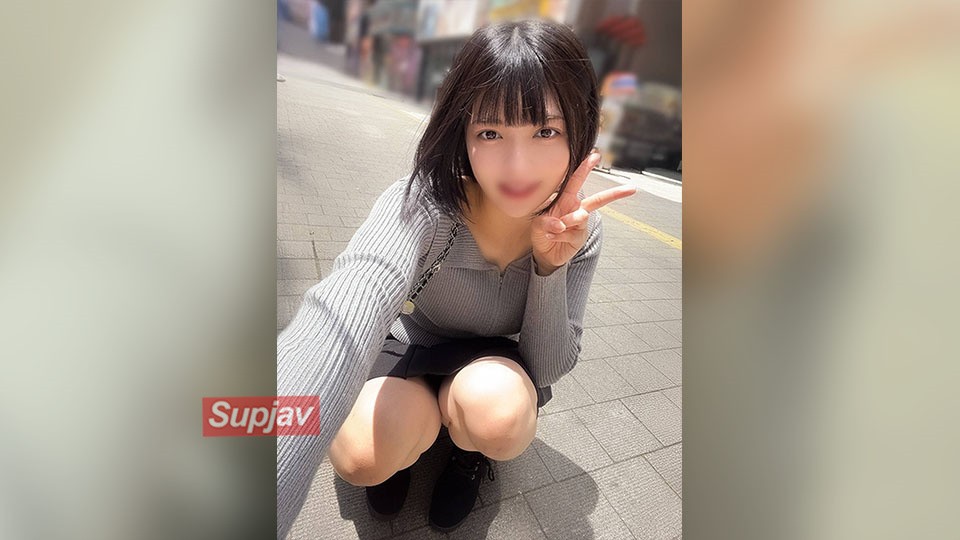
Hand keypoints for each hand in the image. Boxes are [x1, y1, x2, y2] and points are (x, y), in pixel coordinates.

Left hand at [530, 152, 637, 274]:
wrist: (544, 252)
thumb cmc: (542, 230)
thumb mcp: (538, 223)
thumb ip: (547, 221)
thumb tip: (561, 225)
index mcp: (567, 199)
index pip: (576, 181)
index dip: (585, 168)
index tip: (595, 155)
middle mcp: (577, 210)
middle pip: (599, 200)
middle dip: (615, 193)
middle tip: (631, 188)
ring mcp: (580, 225)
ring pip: (580, 217)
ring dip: (566, 221)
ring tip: (554, 227)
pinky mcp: (579, 238)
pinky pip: (570, 234)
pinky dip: (557, 235)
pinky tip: (550, 236)